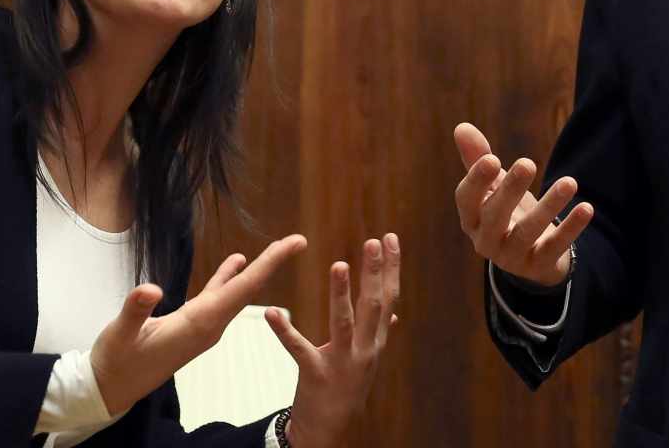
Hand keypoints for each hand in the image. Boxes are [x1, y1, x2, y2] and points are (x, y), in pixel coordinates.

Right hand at [90, 235, 306, 414]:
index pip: (242, 290)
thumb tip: (150, 289)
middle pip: (248, 289)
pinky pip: (217, 296)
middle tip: (297, 240)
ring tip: (276, 249)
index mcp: (199, 324)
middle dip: (272, 262)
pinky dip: (228, 277)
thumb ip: (135, 312)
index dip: (268, 265)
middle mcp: (209, 325)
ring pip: (236, 291)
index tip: (293, 246)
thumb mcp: (120, 336)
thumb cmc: (116, 363)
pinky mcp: (192, 324)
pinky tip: (237, 262)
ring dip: (256, 269)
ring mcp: (203, 325)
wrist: (111, 388)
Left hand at [266, 234, 401, 447]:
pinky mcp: (315, 374)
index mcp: (375, 342)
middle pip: (374, 305)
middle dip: (374, 272)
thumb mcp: (368, 362)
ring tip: (338, 265)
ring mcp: (342, 363)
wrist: (330, 431)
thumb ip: (379, 336)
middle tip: (374, 242)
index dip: (391, 268)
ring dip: (342, 293)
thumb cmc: (347, 390)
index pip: (389, 298)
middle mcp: (364, 350)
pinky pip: (298, 348)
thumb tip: (395, 317)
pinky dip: (284, 330)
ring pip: (344, 322)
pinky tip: (272, 313)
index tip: (391, 239)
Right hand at [452, 122, 592, 287]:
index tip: (492, 159)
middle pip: (495, 216)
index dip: (477, 180)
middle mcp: (486, 240)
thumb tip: (462, 126)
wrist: (527, 255)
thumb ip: (478, 158)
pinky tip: (586, 207)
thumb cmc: (504, 211)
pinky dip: (571, 228)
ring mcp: (512, 256)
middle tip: (528, 163)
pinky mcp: (538, 265)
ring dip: (549, 206)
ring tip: (570, 182)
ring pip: (528, 232)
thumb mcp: (492, 186)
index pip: (466, 199)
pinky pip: (555, 247)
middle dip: (510, 190)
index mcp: (471, 217)